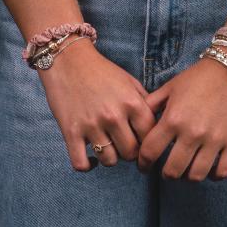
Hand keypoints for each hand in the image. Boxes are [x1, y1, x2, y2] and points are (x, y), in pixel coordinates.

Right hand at [38, 40, 155, 170]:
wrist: (68, 60)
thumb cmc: (101, 71)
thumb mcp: (129, 81)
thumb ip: (144, 102)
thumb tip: (157, 124)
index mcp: (131, 102)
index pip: (149, 136)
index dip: (148, 143)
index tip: (144, 145)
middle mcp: (113, 115)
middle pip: (130, 153)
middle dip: (130, 153)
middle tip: (125, 148)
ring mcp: (91, 125)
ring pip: (109, 161)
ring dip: (110, 158)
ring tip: (108, 148)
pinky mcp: (71, 132)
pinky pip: (81, 164)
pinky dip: (87, 166)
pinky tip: (91, 159)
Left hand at [137, 57, 226, 180]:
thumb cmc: (199, 77)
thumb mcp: (170, 86)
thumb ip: (152, 104)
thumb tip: (138, 120)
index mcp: (173, 119)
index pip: (150, 152)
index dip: (143, 163)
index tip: (144, 165)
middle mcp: (192, 133)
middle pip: (172, 171)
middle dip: (165, 173)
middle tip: (166, 169)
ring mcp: (214, 140)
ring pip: (196, 175)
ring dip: (188, 176)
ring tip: (187, 169)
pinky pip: (222, 172)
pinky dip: (214, 175)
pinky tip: (209, 168)